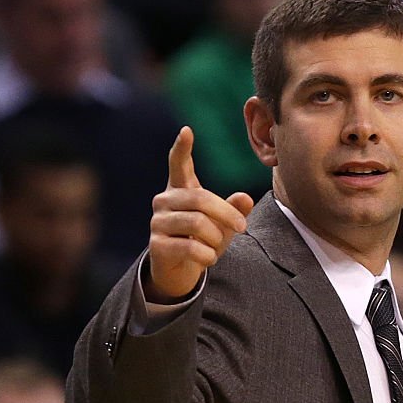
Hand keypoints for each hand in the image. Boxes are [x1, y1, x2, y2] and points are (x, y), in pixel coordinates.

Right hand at [147, 126, 254, 300]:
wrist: (180, 272)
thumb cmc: (202, 241)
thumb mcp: (222, 225)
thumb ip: (233, 210)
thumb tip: (246, 198)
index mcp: (179, 190)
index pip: (178, 165)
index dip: (182, 149)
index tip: (187, 131)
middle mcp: (164, 201)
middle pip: (201, 199)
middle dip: (227, 214)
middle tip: (243, 227)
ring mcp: (157, 222)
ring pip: (197, 223)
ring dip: (216, 238)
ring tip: (216, 247)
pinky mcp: (156, 246)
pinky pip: (191, 248)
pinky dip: (207, 256)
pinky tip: (208, 259)